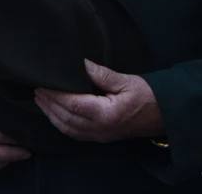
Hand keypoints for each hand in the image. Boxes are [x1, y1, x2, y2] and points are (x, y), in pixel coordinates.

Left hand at [34, 60, 163, 142]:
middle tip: (36, 88)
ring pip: (67, 128)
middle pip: (66, 118)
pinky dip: (60, 124)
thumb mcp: (126, 80)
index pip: (72, 104)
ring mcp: (100, 136)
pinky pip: (74, 134)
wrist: (165, 115)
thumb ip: (100, 73)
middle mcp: (100, 129)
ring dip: (51, 114)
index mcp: (106, 114)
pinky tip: (53, 113)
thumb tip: (78, 63)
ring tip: (40, 99)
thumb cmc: (148, 96)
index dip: (54, 94)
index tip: (43, 82)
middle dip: (48, 104)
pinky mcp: (101, 138)